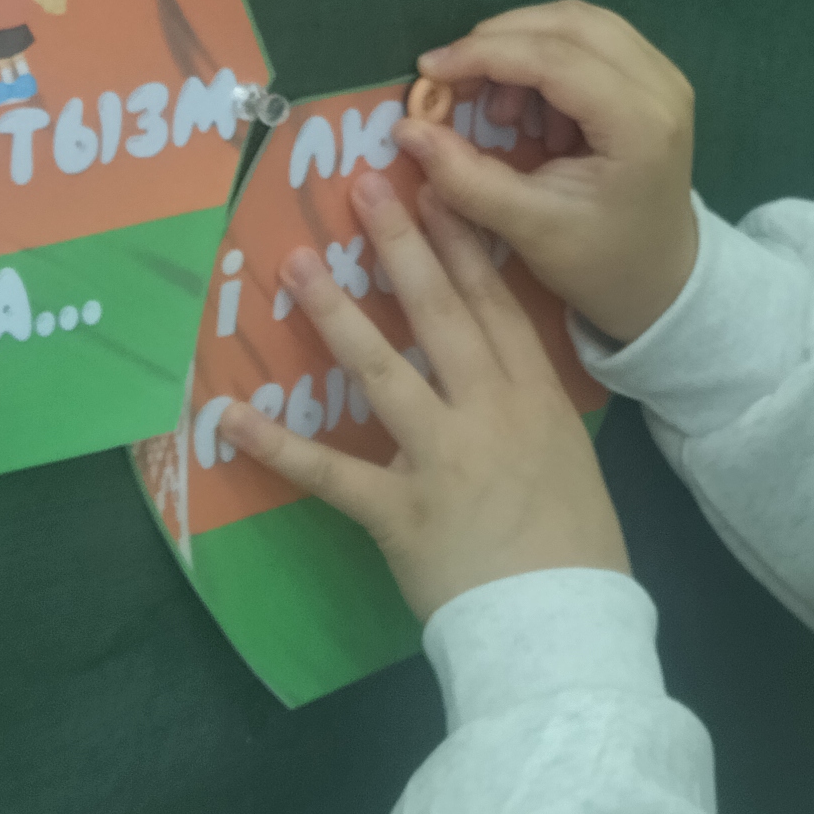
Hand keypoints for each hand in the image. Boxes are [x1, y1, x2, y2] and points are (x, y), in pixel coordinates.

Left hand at [217, 165, 629, 621]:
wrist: (565, 626)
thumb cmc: (579, 552)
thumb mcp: (572, 462)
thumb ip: (533, 417)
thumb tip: (505, 389)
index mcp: (535, 398)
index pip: (494, 304)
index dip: (461, 245)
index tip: (436, 191)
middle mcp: (488, 412)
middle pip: (439, 313)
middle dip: (401, 244)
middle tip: (365, 187)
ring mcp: (441, 458)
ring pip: (382, 371)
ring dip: (336, 314)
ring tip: (297, 263)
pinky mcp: (399, 511)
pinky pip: (331, 474)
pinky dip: (281, 446)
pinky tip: (234, 416)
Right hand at [394, 2, 699, 347]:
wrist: (660, 282)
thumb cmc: (600, 262)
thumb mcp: (529, 228)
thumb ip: (467, 178)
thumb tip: (406, 128)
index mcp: (641, 124)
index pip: (555, 58)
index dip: (484, 54)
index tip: (428, 71)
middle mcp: (662, 86)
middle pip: (569, 22)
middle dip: (499, 42)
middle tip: (454, 85)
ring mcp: (663, 77)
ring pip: (579, 22)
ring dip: (524, 49)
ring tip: (500, 114)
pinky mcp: (653, 79)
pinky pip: (591, 41)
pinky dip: (547, 59)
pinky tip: (532, 115)